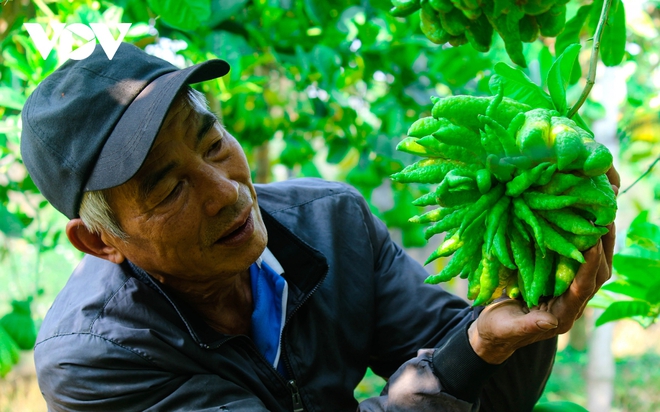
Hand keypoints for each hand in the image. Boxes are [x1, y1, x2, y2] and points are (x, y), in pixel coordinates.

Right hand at [468, 166, 618, 364]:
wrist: (493, 332)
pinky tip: (582, 221)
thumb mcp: (508, 329)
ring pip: (592, 266)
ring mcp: (568, 292)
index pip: (581, 288)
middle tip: (604, 218)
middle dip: (602, 248)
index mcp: (560, 316)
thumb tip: (550, 324)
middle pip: (596, 275)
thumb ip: (528, 327)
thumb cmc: (498, 331)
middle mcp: (570, 303)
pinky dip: (585, 241)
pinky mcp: (561, 281)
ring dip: (599, 242)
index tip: (592, 242)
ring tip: (600, 213)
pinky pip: (580, 260)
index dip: (588, 266)